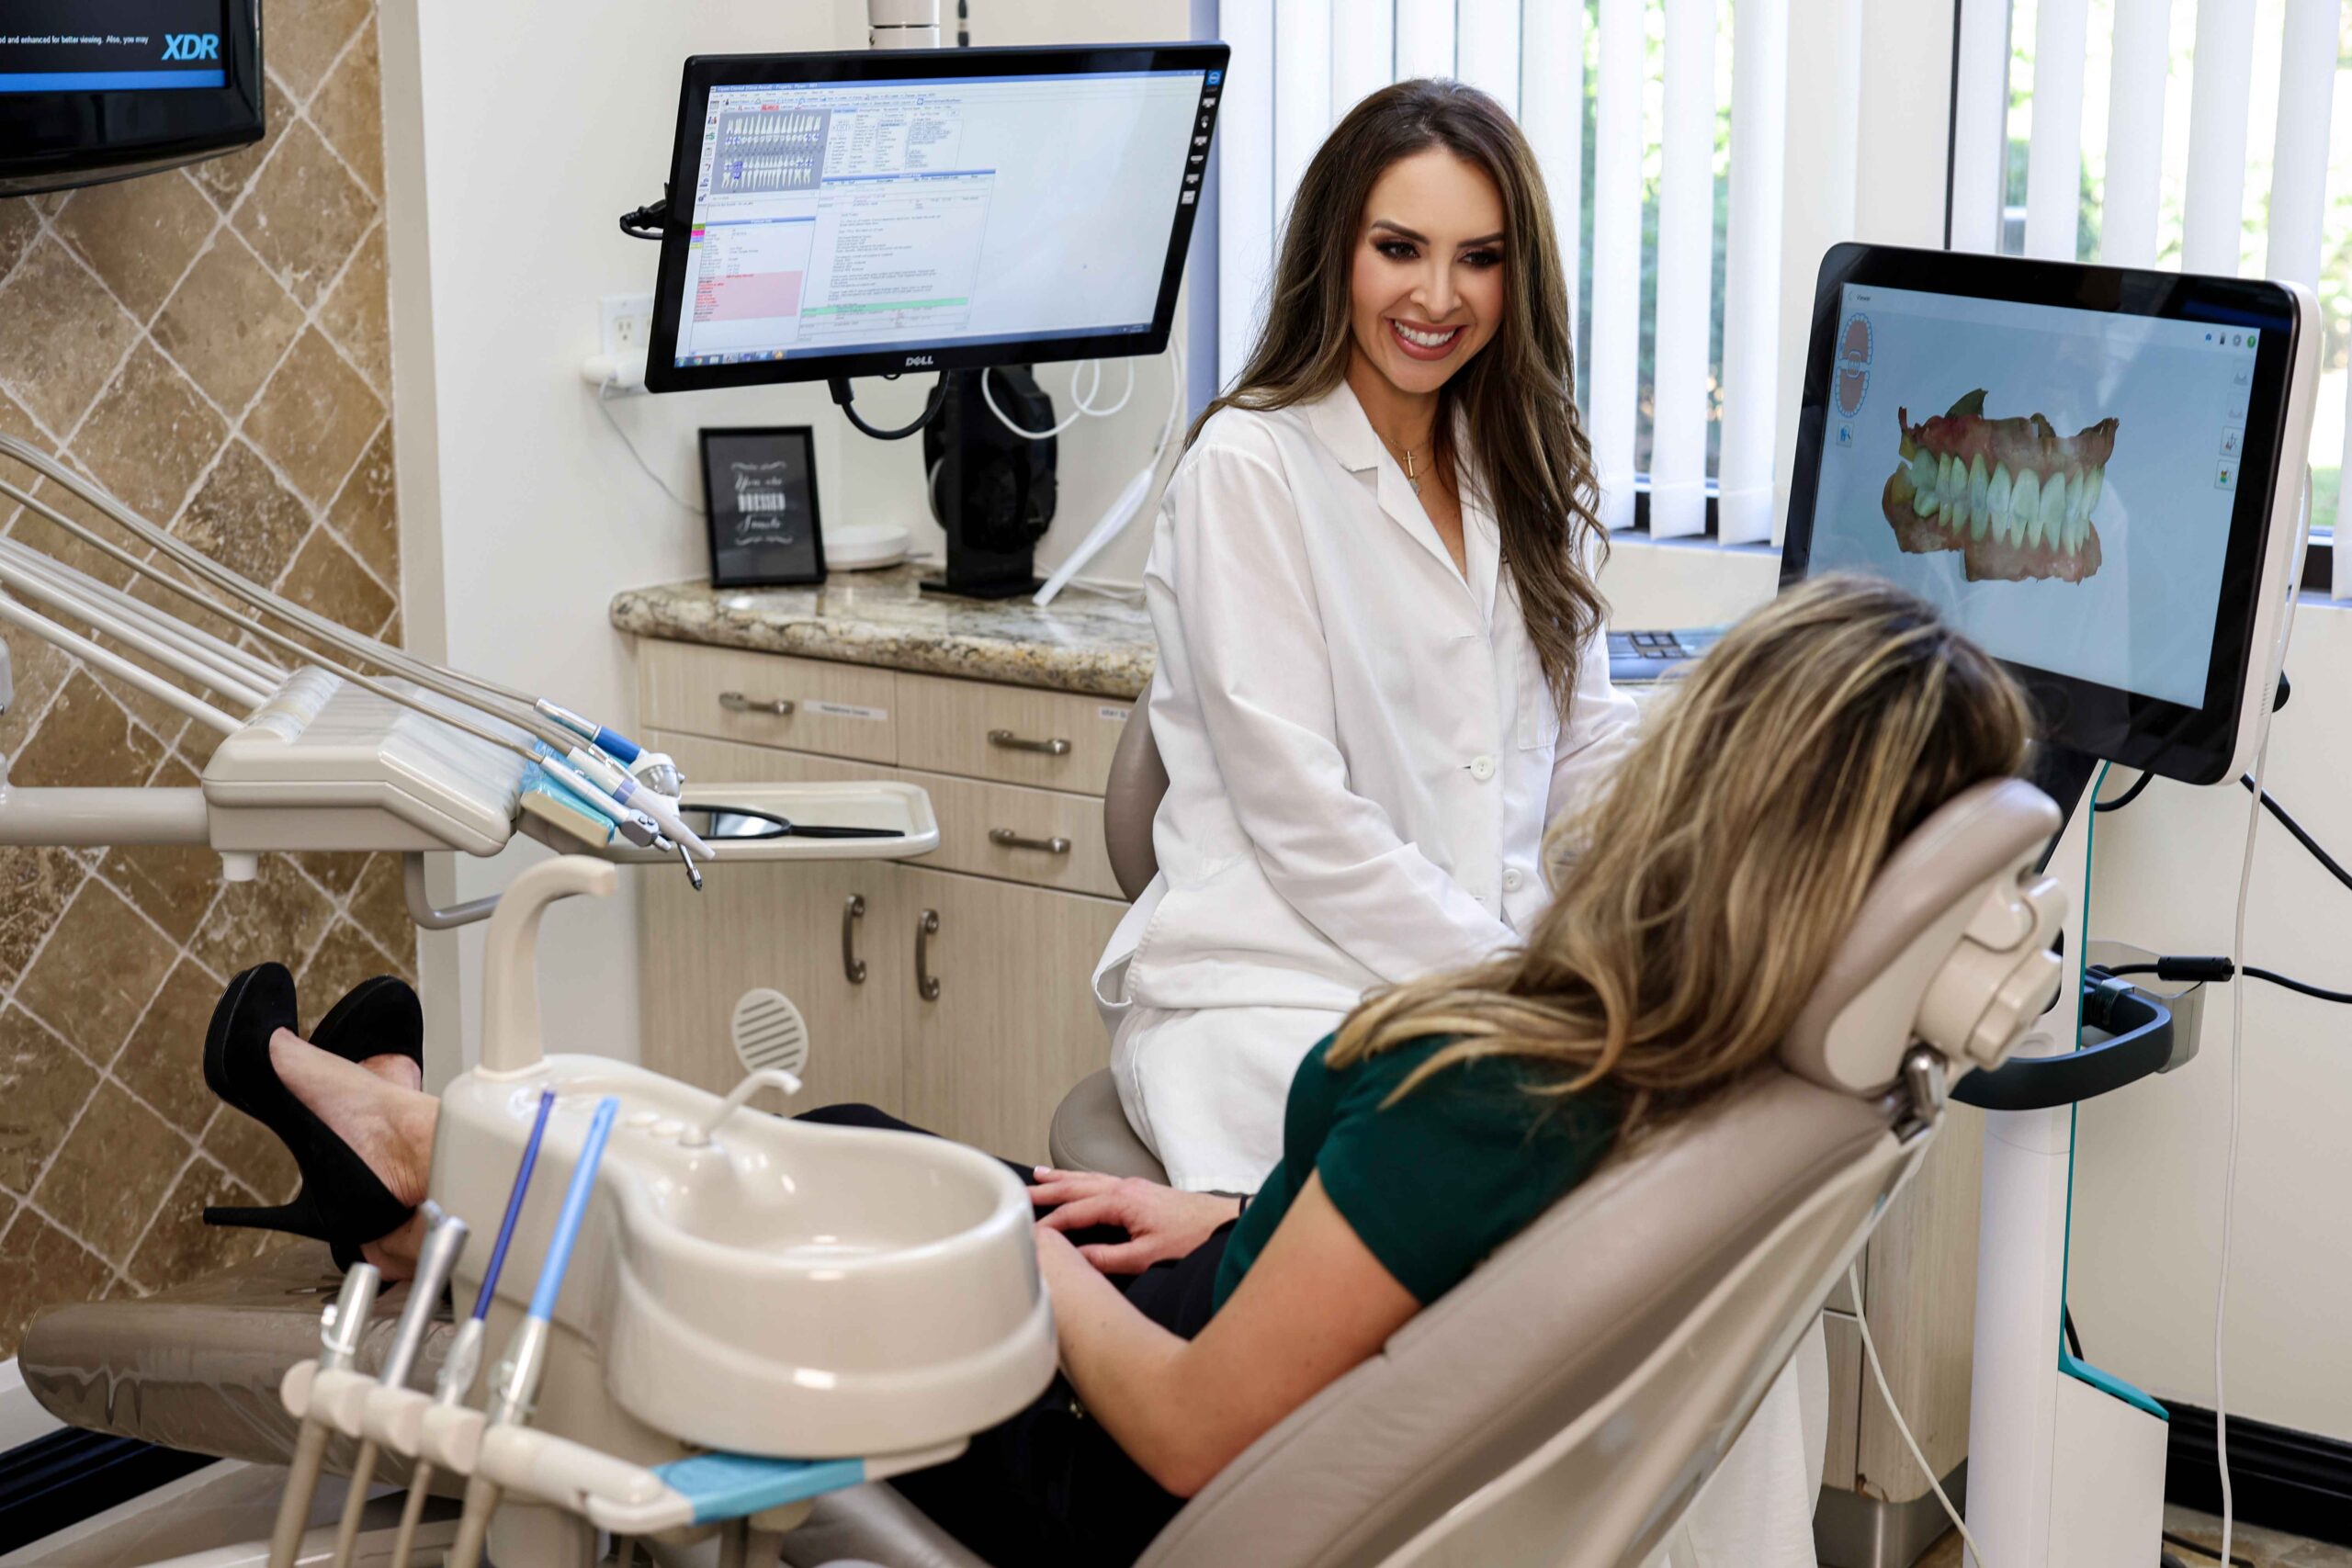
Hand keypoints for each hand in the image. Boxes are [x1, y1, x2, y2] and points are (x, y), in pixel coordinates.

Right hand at [1029, 1166, 1242, 1274]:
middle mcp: (1124, 1187)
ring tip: (1039, 1176)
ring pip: (1088, 1179)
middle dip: (1046, 1190)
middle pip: (1076, 1186)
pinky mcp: (1142, 1191)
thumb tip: (1075, 1258)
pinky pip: (1101, 1180)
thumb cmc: (1192, 1240)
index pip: (1074, 1211)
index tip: (1027, 1233)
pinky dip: (1082, 1180)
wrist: (1225, 1225)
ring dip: (1062, 1179)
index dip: (1049, 1224)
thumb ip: (1107, 1258)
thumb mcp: (1146, 1257)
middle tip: (1018, 1193)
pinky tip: (1079, 1183)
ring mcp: (1134, 1186)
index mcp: (1122, 1201)